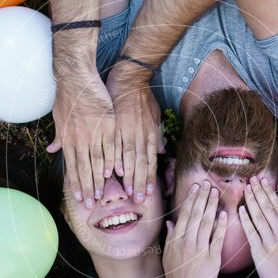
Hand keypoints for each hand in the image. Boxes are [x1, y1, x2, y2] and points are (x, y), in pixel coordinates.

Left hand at [47, 72, 114, 207]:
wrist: (76, 79)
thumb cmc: (66, 97)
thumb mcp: (58, 118)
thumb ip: (58, 137)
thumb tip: (52, 150)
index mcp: (68, 140)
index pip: (73, 167)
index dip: (76, 184)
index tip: (79, 198)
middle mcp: (80, 139)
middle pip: (85, 169)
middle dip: (88, 189)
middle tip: (91, 204)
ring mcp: (94, 133)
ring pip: (98, 161)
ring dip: (100, 180)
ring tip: (103, 194)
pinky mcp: (107, 125)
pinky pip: (111, 147)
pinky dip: (113, 160)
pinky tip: (115, 173)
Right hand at [106, 63, 162, 202]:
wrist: (129, 78)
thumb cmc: (142, 97)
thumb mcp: (155, 115)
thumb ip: (157, 134)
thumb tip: (162, 150)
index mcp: (150, 134)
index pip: (151, 160)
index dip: (149, 178)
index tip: (148, 193)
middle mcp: (140, 135)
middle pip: (141, 163)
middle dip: (140, 183)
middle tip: (139, 199)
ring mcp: (127, 131)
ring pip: (129, 158)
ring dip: (128, 176)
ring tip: (127, 191)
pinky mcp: (114, 125)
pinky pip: (115, 145)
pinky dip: (116, 159)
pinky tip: (115, 171)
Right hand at [163, 180, 227, 277]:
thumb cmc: (176, 276)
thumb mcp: (168, 255)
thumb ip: (170, 236)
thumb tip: (170, 221)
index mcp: (176, 240)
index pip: (185, 214)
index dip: (192, 199)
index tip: (197, 187)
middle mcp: (187, 242)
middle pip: (195, 215)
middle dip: (202, 197)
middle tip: (208, 183)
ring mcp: (199, 250)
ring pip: (205, 223)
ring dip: (211, 206)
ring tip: (216, 193)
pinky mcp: (211, 259)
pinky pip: (216, 239)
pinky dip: (220, 226)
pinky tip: (224, 214)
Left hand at [238, 176, 277, 277]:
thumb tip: (271, 214)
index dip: (269, 192)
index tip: (262, 180)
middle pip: (269, 208)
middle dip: (260, 191)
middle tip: (251, 178)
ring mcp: (273, 243)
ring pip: (261, 217)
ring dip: (253, 201)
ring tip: (245, 188)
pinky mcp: (262, 252)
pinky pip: (253, 233)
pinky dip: (247, 220)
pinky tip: (241, 210)